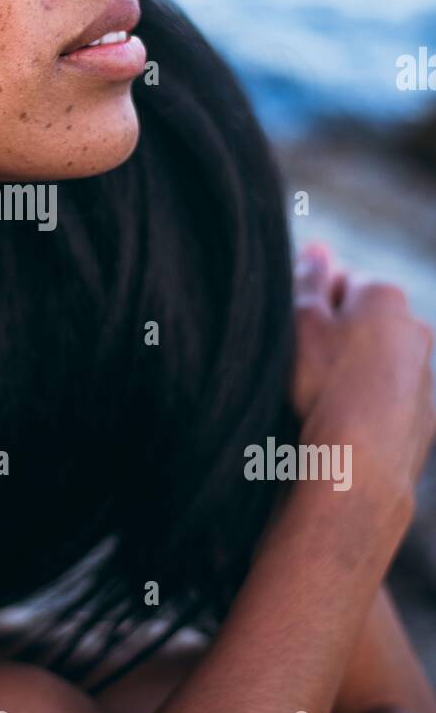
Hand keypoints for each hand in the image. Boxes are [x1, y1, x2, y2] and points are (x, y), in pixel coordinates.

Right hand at [291, 242, 435, 536]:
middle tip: (300, 365)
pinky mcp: (424, 416)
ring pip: (378, 361)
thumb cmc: (323, 385)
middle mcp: (415, 329)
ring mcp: (424, 374)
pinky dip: (368, 405)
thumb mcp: (300, 320)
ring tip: (318, 400)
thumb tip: (318, 247)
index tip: (291, 329)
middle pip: (364, 320)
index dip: (310, 303)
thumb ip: (308, 278)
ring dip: (352, 371)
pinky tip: (342, 424)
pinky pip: (388, 399)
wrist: (361, 464)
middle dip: (336, 336)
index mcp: (384, 296)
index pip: (341, 280)